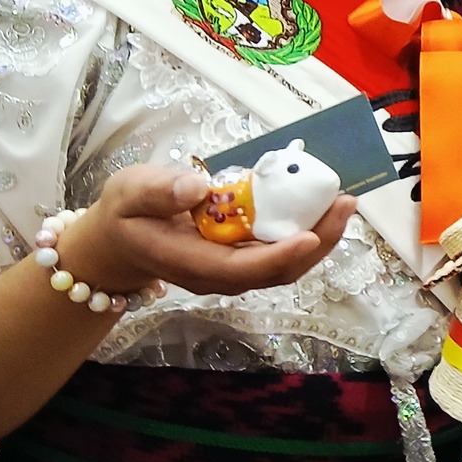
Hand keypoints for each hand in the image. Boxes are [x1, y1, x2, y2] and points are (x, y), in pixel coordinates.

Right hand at [60, 164, 356, 298]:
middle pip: (276, 271)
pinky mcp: (242, 257)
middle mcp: (218, 274)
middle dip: (316, 243)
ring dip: (319, 237)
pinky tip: (322, 205)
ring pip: (284, 264)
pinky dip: (306, 230)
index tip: (309, 235)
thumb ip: (158, 191)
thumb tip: (197, 187)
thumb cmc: (123, 215)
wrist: (117, 242)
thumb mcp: (128, 193)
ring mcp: (232, 268)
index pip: (240, 269)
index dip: (278, 256)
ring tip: (342, 201)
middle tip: (343, 203)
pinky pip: (279, 251)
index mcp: (189, 263)